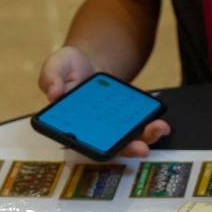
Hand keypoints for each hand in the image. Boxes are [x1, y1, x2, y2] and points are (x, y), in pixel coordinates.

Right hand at [38, 46, 169, 157]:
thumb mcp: (55, 66)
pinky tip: (160, 117)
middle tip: (142, 149)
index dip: (96, 151)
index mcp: (73, 126)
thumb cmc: (68, 68)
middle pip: (112, 147)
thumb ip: (51, 78)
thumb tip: (53, 93)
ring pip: (130, 138)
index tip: (108, 151)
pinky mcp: (128, 116)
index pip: (84, 144)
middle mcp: (95, 131)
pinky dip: (151, 122)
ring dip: (147, 137)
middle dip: (129, 149)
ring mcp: (114, 125)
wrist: (89, 60)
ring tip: (160, 128)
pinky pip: (141, 123)